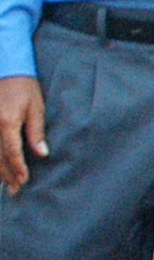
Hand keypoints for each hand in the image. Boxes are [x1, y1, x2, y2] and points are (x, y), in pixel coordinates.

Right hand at [0, 75, 43, 193]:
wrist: (6, 68)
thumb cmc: (24, 86)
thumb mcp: (36, 107)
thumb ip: (37, 132)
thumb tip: (42, 154)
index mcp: (6, 122)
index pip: (12, 152)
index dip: (18, 169)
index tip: (24, 181)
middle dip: (7, 175)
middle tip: (15, 191)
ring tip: (5, 185)